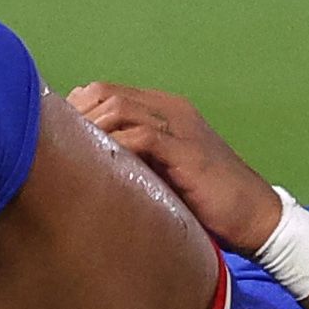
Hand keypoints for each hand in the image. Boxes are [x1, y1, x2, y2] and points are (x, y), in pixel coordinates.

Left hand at [65, 82, 279, 252]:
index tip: (52, 136)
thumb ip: (132, 160)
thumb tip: (83, 168)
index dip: (76, 109)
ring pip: (120, 108)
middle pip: (107, 93)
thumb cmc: (207, 201)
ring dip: (89, 128)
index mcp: (165, 110)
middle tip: (51, 147)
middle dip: (75, 115)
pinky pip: (142, 137)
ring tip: (68, 155)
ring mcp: (180, 128)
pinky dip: (115, 146)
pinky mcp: (187, 152)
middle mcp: (171, 110)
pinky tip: (97, 167)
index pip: (107, 92)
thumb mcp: (162, 172)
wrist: (256, 217)